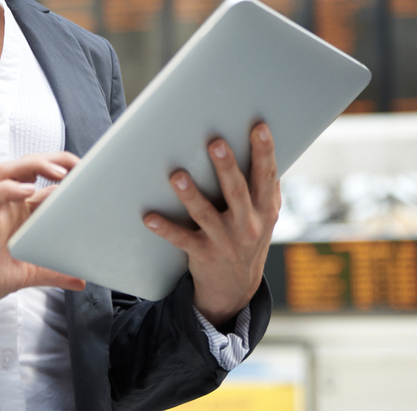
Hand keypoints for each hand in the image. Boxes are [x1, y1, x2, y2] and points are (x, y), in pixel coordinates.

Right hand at [0, 152, 85, 318]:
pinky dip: (8, 189)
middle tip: (78, 164)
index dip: (66, 170)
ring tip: (57, 172)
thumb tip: (81, 280)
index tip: (90, 172)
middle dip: (54, 159)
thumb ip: (54, 272)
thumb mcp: (30, 273)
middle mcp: (9, 205)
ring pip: (9, 171)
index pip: (44, 179)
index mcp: (23, 212)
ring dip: (34, 165)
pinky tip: (26, 191)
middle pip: (28, 166)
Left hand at [143, 122, 280, 327]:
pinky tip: (149, 218)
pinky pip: (182, 240)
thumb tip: (265, 145)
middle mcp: (248, 224)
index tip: (259, 128)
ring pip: (206, 214)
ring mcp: (225, 240)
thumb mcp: (266, 214)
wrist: (237, 288)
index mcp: (265, 208)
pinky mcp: (203, 254)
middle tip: (216, 143)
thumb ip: (266, 186)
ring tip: (177, 176)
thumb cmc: (250, 237)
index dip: (265, 151)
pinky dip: (165, 229)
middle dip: (227, 167)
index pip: (267, 175)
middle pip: (237, 192)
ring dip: (191, 195)